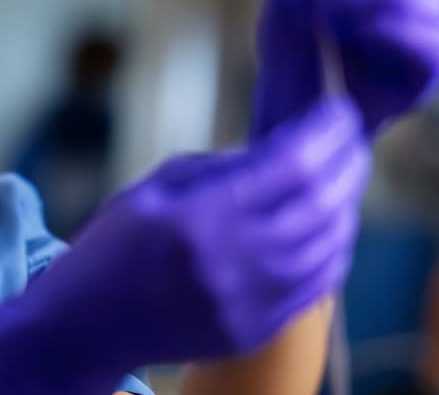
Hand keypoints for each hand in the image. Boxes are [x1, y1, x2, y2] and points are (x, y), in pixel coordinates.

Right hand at [0, 97, 369, 394]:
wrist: (89, 325)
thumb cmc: (115, 244)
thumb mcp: (155, 186)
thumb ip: (222, 166)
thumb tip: (286, 144)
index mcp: (198, 218)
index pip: (291, 167)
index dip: (325, 132)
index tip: (338, 108)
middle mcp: (230, 265)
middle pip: (321, 204)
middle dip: (347, 162)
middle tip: (350, 135)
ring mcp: (248, 305)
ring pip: (329, 246)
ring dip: (346, 204)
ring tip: (344, 174)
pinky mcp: (257, 331)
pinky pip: (318, 285)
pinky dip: (335, 247)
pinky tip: (331, 222)